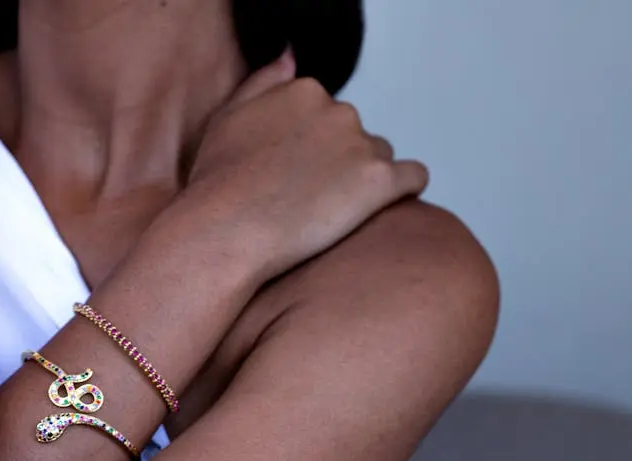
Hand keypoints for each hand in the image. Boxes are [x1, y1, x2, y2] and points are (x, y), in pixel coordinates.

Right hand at [155, 51, 428, 287]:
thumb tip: (291, 59)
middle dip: (338, 163)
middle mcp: (338, 110)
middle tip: (306, 200)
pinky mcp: (380, 182)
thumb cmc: (218, 182)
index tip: (290, 175)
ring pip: (379, 156)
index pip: (325, 113)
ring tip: (331, 213)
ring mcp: (362, 145)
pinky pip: (413, 177)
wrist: (226, 230)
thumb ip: (262, 82)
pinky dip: (402, 190)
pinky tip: (378, 209)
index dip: (309, 148)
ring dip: (363, 179)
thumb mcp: (226, 118)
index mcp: (304, 92)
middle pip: (353, 135)